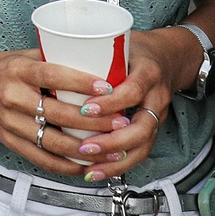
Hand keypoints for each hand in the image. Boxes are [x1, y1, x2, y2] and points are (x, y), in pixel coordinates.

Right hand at [0, 50, 128, 177]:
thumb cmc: (1, 68)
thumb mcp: (24, 56)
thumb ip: (54, 60)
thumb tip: (96, 62)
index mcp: (19, 71)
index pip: (52, 76)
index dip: (80, 83)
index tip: (107, 88)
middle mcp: (13, 98)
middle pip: (58, 114)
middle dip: (93, 122)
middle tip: (120, 122)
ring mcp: (10, 123)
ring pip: (52, 142)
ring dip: (85, 149)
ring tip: (111, 149)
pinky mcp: (10, 141)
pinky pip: (41, 158)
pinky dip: (65, 165)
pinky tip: (86, 166)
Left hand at [67, 27, 200, 180]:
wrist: (168, 56)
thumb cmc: (136, 50)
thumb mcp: (118, 45)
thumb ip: (92, 54)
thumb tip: (47, 58)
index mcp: (148, 72)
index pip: (133, 91)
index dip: (110, 103)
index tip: (85, 109)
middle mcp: (157, 96)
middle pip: (143, 127)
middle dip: (112, 141)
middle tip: (85, 146)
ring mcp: (158, 115)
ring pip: (144, 145)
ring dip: (115, 160)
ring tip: (89, 166)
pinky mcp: (154, 128)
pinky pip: (140, 151)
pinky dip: (118, 164)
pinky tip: (97, 170)